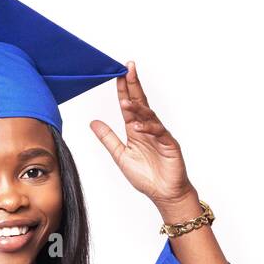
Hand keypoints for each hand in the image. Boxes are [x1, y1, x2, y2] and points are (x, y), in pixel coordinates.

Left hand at [90, 61, 196, 211]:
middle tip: (128, 68)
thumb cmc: (146, 177)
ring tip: (126, 100)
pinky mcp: (170, 145)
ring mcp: (160, 135)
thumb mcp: (120, 155)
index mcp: (136, 130)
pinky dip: (149, 128)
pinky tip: (138, 126)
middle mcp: (148, 129)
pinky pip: (159, 132)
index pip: (129, 105)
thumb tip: (93, 122)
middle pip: (141, 102)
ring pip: (149, 115)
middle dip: (134, 85)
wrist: (165, 194)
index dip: (124, 89)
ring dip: (138, 107)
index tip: (117, 73)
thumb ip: (108, 138)